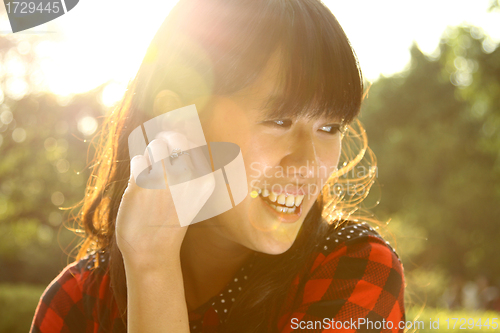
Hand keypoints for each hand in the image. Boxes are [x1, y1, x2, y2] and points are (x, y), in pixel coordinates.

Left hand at [115, 131, 213, 270]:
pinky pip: (138, 159)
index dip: (179, 142)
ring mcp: (166, 177)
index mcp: (206, 180)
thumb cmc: (171, 220)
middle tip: (159, 158)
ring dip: (149, 158)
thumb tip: (176, 135)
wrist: (153, 251)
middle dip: (164, 144)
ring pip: (154, 145)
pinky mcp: (143, 181)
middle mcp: (190, 176)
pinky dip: (137, 170)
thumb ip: (190, 167)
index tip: (172, 152)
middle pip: (173, 137)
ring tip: (151, 179)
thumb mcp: (193, 195)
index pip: (193, 142)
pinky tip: (141, 188)